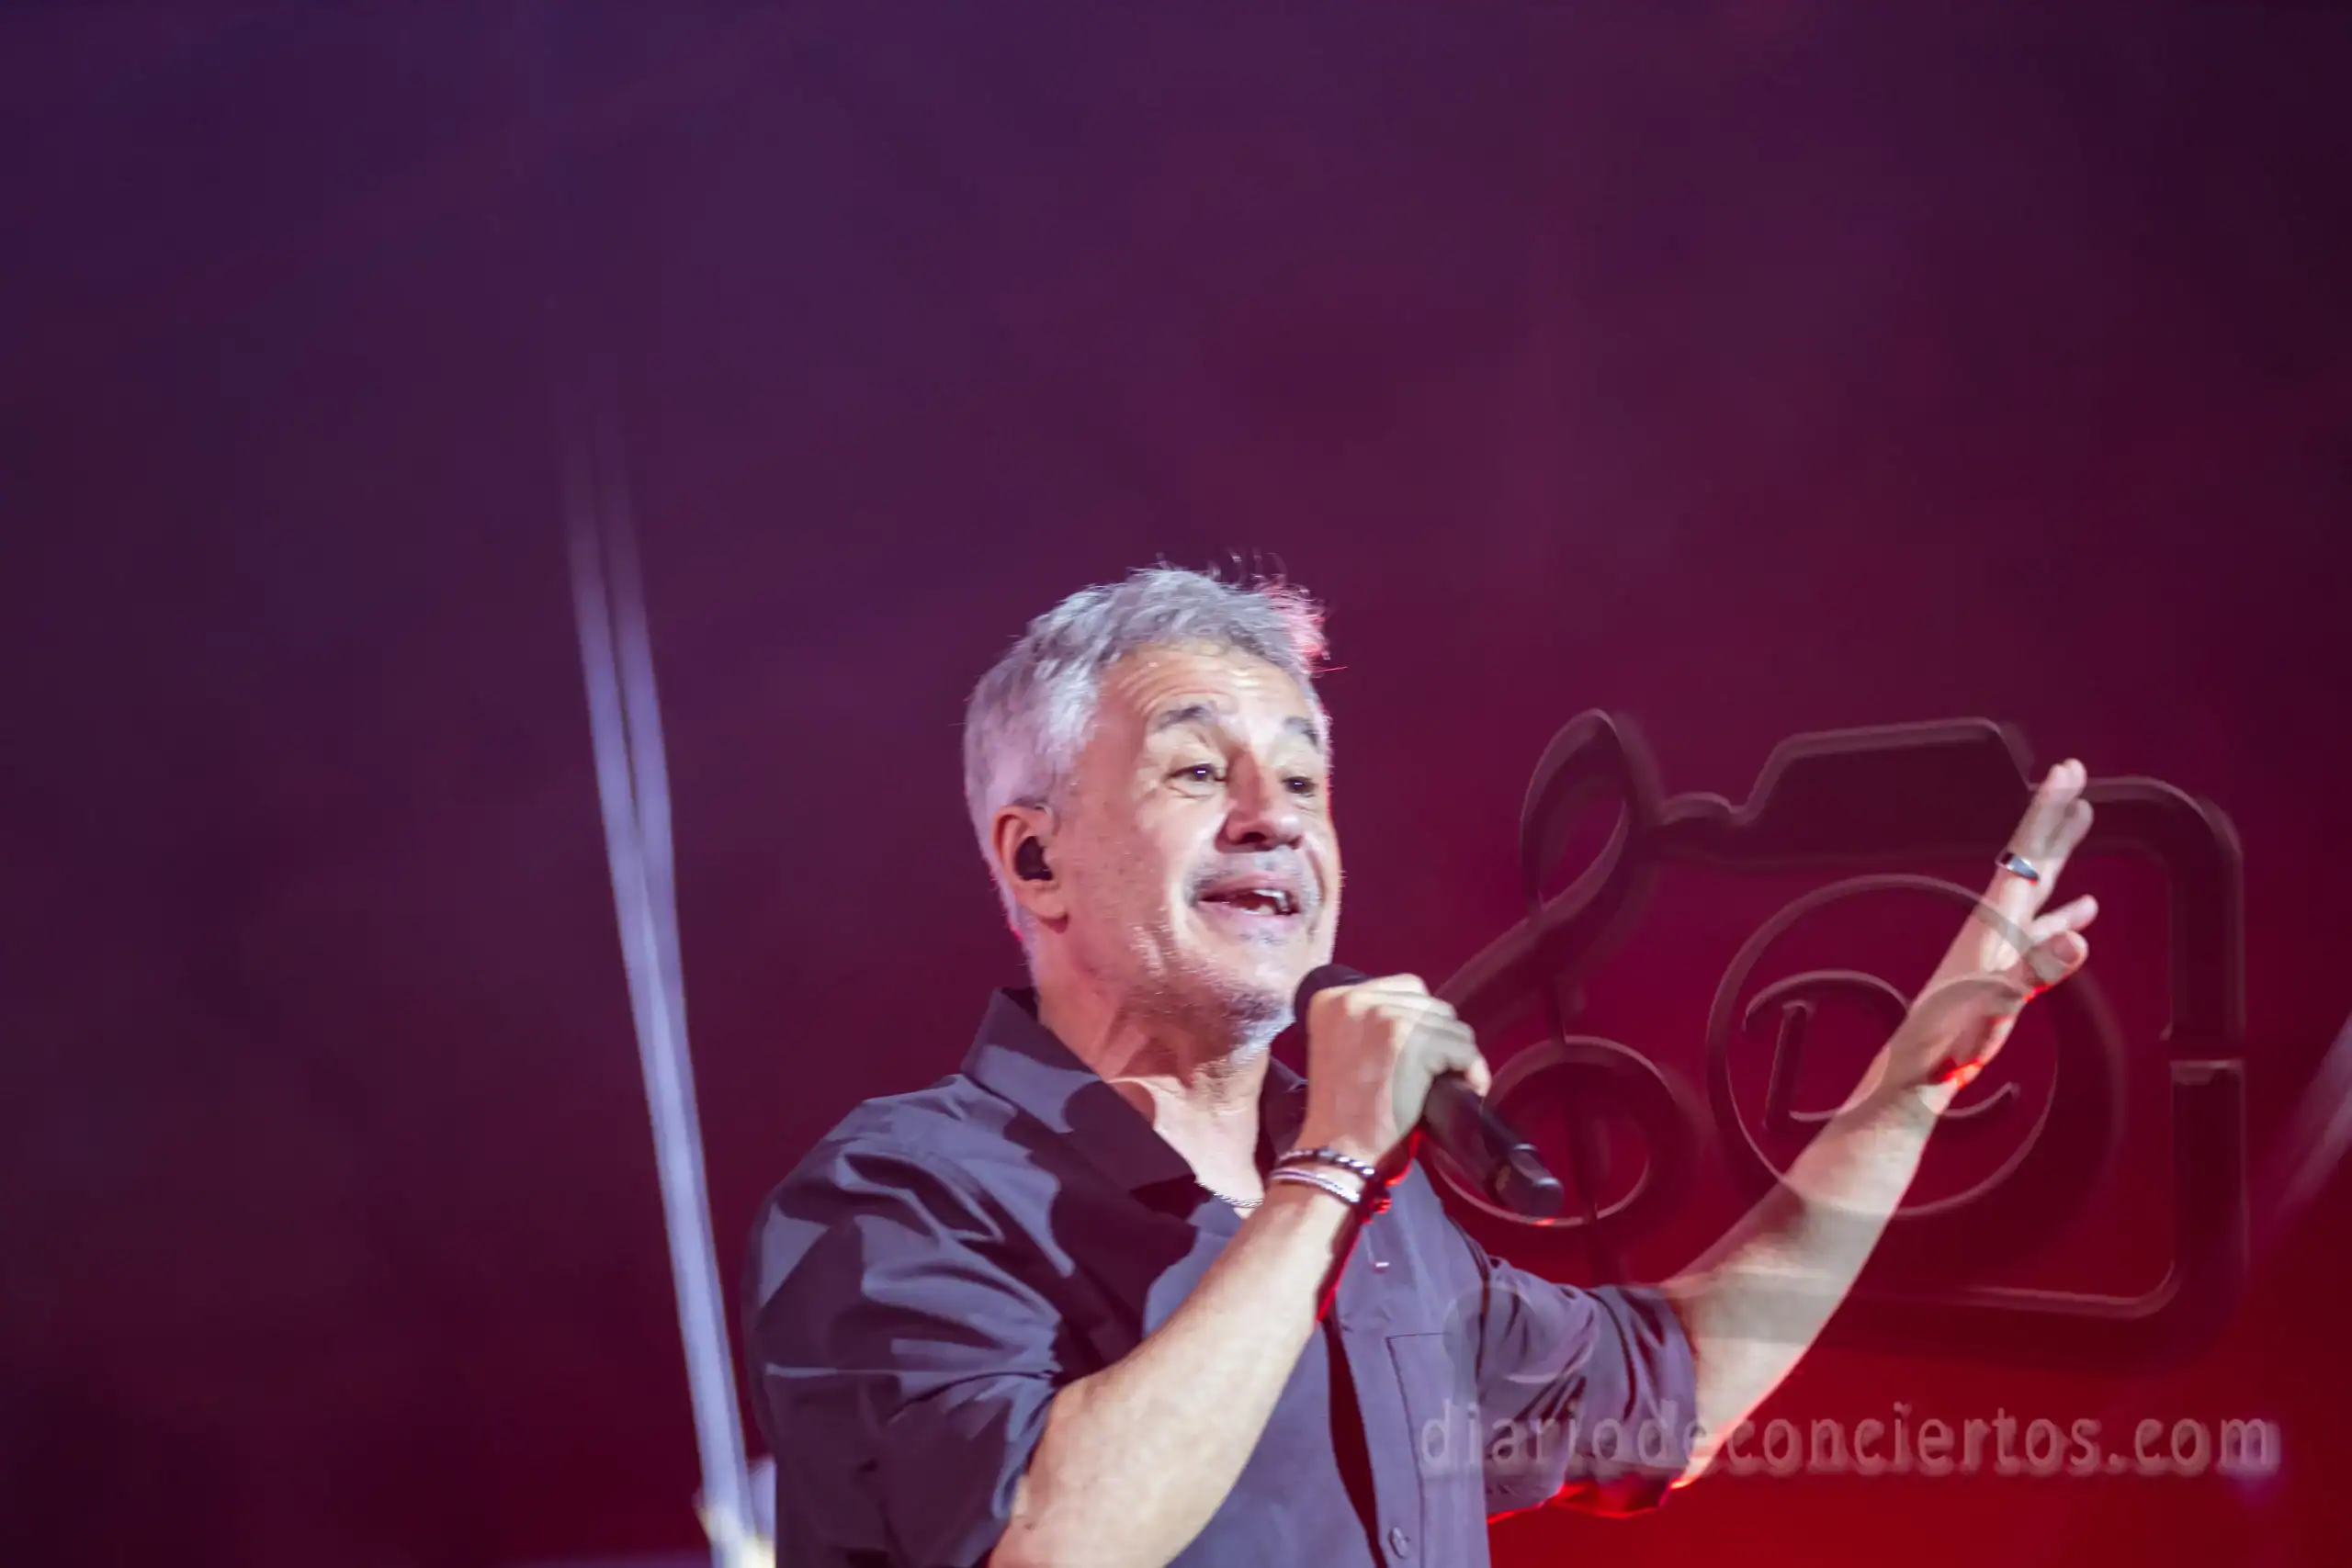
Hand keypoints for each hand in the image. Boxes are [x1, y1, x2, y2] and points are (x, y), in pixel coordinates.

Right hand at [1294, 974, 1491, 1168]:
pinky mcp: (1410, 1041)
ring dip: (1456, 1054)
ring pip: (1449, 1024)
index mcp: (1334, 997)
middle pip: (1429, 1003)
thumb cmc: (1342, 1108)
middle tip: (1438, 1072)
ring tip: (1451, 1081)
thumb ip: (1370, 1023)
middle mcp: (1356, 998)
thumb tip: (1427, 1019)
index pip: (1404, 988)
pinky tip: (1468, 1087)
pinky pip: (1461, 1047)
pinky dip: (1472, 1069)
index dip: (1420, 1022)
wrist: (1337, 1146)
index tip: (1420, 1054)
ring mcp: (1384, 1016)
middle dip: (1439, 1037)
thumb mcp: (1342, 1046)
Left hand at [1892, 759, 2099, 1092]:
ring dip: (2062, 851)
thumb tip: (2077, 934)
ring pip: (2040, 886)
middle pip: (2031, 856)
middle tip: (2074, 773)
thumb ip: (2036, 968)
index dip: (2047, 810)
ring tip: (2083, 818)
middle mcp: (1995, 923)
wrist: (1918, 1070)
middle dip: (2054, 815)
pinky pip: (2045, 932)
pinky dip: (2065, 914)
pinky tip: (2084, 912)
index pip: (2025, 851)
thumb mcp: (1997, 1000)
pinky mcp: (2007, 971)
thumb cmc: (1949, 1039)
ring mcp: (2001, 946)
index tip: (2066, 771)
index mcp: (1993, 920)